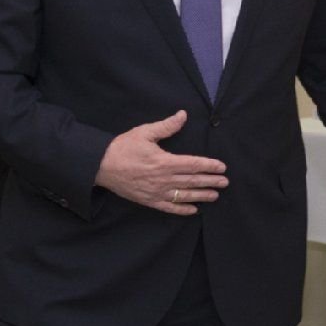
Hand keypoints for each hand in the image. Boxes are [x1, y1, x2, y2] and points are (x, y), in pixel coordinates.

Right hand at [94, 111, 226, 215]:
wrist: (99, 166)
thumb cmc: (123, 147)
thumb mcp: (145, 132)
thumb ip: (166, 126)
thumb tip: (183, 115)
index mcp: (164, 161)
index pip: (193, 164)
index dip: (209, 166)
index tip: (222, 167)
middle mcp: (163, 179)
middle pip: (192, 181)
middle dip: (210, 182)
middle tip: (225, 182)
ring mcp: (156, 191)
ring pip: (183, 195)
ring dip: (201, 196)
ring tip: (215, 196)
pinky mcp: (148, 200)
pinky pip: (168, 207)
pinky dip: (182, 209)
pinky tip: (193, 210)